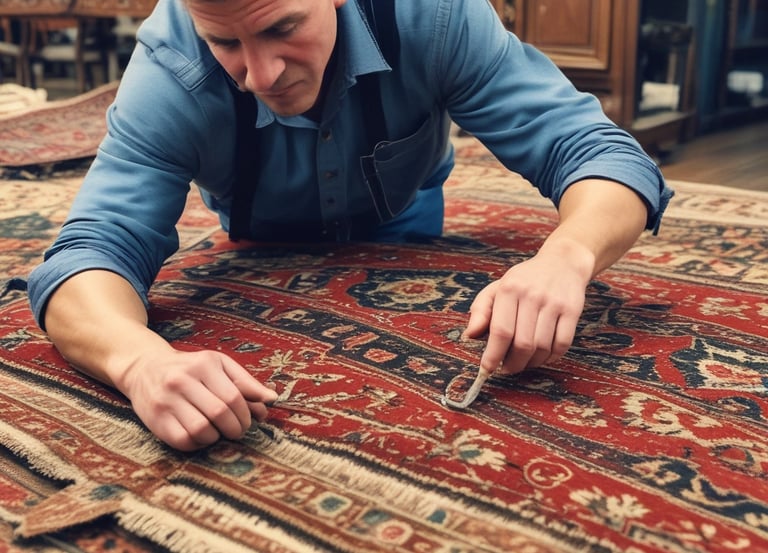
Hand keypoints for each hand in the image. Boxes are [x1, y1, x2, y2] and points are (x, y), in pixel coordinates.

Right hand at [121, 348, 277, 450]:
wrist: (145, 368)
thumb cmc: (191, 368)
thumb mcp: (220, 365)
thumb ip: (246, 382)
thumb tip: (272, 398)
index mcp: (203, 365)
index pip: (233, 397)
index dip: (246, 415)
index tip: (248, 421)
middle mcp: (181, 380)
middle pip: (219, 414)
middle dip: (235, 428)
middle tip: (237, 431)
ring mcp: (165, 400)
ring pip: (201, 430)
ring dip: (216, 437)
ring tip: (217, 432)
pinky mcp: (155, 420)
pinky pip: (183, 441)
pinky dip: (197, 444)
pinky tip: (201, 436)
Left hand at [463, 244, 590, 375]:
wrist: (562, 263)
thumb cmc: (524, 280)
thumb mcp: (497, 288)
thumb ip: (480, 310)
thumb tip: (470, 335)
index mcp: (509, 290)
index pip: (500, 331)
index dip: (493, 355)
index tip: (486, 369)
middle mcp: (532, 296)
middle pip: (522, 344)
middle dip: (513, 364)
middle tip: (507, 368)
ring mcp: (554, 303)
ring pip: (542, 347)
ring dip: (531, 363)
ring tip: (523, 363)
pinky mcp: (572, 311)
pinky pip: (562, 345)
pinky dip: (551, 358)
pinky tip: (542, 356)